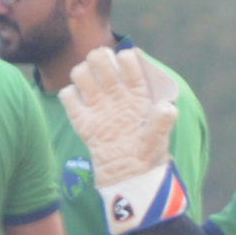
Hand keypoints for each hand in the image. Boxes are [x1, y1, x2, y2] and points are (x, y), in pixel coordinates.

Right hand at [61, 48, 185, 233]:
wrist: (128, 177)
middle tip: (105, 75)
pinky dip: (69, 96)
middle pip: (99, 58)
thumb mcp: (158, 138)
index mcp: (136, 92)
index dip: (125, 58)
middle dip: (99, 59)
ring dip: (83, 74)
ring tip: (91, 89)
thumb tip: (167, 108)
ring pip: (82, 72)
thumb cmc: (147, 155)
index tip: (127, 69)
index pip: (128, 60)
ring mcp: (98, 104)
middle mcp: (115, 93)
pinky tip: (80, 105)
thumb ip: (162, 121)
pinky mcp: (83, 120)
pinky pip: (68, 96)